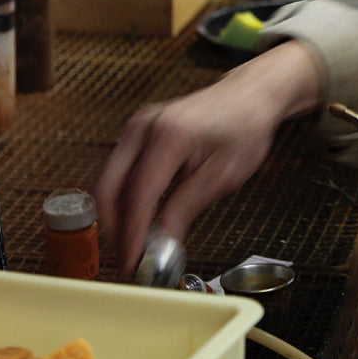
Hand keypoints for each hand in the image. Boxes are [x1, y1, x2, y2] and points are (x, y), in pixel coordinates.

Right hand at [93, 42, 321, 274]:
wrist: (249, 95)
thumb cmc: (243, 127)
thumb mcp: (223, 175)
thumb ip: (186, 209)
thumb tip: (161, 245)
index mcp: (169, 136)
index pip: (138, 195)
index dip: (132, 234)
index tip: (133, 262)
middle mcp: (145, 127)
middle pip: (108, 187)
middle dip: (113, 228)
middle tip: (128, 258)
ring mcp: (138, 126)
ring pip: (108, 180)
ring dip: (115, 215)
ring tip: (134, 243)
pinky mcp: (138, 130)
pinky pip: (119, 169)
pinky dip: (122, 197)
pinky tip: (139, 217)